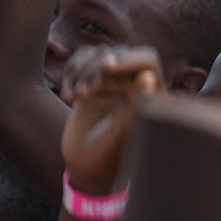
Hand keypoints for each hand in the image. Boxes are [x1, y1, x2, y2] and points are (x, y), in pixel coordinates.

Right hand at [59, 46, 164, 195]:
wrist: (88, 167)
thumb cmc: (110, 156)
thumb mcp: (122, 134)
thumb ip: (137, 107)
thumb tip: (148, 76)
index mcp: (153, 94)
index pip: (147, 60)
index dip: (129, 59)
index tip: (108, 68)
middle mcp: (136, 83)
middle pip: (119, 54)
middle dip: (96, 69)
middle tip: (83, 95)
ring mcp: (115, 81)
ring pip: (99, 53)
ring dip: (81, 71)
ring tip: (73, 98)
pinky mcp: (95, 81)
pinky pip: (84, 59)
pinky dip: (71, 72)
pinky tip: (67, 96)